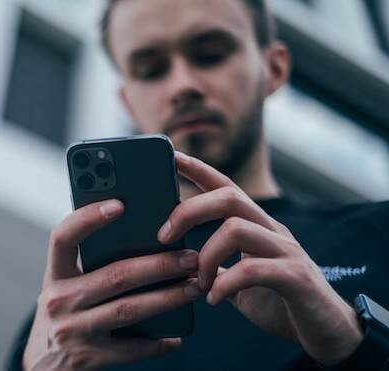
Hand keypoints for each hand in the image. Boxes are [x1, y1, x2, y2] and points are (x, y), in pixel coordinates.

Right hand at [23, 199, 200, 369]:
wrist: (42, 366)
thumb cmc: (63, 314)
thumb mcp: (64, 286)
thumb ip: (88, 264)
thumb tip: (142, 237)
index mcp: (53, 275)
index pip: (63, 237)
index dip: (88, 218)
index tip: (119, 204)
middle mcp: (59, 301)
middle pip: (115, 275)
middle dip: (158, 264)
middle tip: (190, 257)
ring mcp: (73, 331)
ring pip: (129, 308)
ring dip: (167, 297)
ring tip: (193, 287)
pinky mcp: (88, 357)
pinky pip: (131, 348)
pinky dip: (157, 342)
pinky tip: (176, 335)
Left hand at [157, 151, 362, 365]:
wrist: (330, 335)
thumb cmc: (281, 304)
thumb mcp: (240, 281)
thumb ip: (217, 267)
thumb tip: (181, 262)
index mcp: (258, 228)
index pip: (225, 187)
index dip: (199, 169)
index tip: (172, 156)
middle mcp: (273, 231)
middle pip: (228, 197)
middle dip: (189, 211)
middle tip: (164, 237)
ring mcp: (287, 251)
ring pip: (236, 228)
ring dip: (206, 256)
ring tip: (198, 282)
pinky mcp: (296, 278)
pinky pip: (252, 270)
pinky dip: (225, 284)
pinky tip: (214, 299)